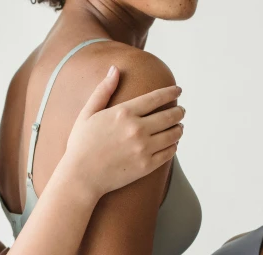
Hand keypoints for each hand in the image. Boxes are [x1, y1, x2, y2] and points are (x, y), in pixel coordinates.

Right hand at [60, 66, 184, 198]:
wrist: (81, 177)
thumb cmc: (81, 145)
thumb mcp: (88, 114)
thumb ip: (103, 91)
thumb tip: (115, 69)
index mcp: (123, 113)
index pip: (156, 98)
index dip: (170, 92)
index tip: (178, 90)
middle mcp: (137, 129)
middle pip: (169, 116)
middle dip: (179, 111)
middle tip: (181, 111)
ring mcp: (143, 148)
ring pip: (173, 134)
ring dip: (179, 129)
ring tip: (179, 127)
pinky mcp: (147, 166)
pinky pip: (169, 153)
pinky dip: (173, 146)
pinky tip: (172, 144)